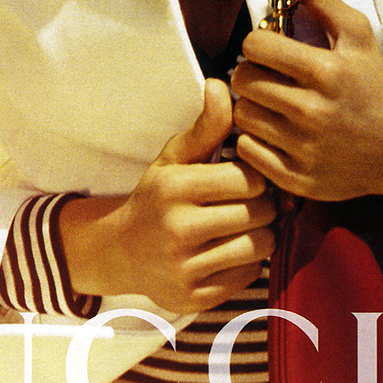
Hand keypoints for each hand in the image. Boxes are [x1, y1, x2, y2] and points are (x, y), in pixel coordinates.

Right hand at [59, 79, 275, 312]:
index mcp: (174, 187)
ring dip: (261, 234)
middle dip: (262, 205)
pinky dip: (248, 262)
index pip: (247, 179)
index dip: (255, 175)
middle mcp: (177, 229)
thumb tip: (222, 85)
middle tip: (250, 202)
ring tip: (246, 224)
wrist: (121, 252)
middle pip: (258, 213)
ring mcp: (185, 268)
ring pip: (259, 247)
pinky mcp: (194, 298)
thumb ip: (205, 126)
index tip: (245, 176)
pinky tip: (231, 250)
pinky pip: (249, 276)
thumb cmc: (157, 196)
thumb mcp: (174, 158)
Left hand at [231, 0, 382, 202]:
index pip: (254, 47)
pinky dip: (254, 141)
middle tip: (268, 77)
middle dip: (251, 74)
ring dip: (251, 107)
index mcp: (325, 72)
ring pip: (242, 116)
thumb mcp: (356, 35)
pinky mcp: (297, 179)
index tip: (271, 50)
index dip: (258, 44)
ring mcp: (304, 149)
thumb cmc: (372, 83)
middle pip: (242, 81)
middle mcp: (313, 112)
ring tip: (271, 104)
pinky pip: (247, 151)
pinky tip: (274, 132)